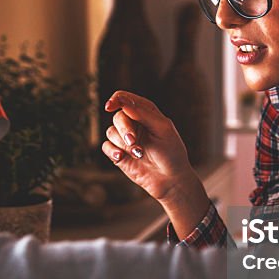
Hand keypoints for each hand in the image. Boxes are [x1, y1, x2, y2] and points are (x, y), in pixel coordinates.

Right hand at [102, 91, 210, 236]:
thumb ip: (143, 114)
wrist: (171, 180)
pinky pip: (106, 146)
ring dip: (123, 143)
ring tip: (139, 154)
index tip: (110, 106)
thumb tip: (124, 104)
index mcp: (145, 112)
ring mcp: (125, 139)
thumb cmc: (171, 152)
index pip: (125, 98)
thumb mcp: (163, 129)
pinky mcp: (118, 153)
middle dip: (124, 128)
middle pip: (117, 116)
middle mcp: (133, 123)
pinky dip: (112, 150)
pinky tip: (121, 157)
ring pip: (110, 131)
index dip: (116, 100)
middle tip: (133, 141)